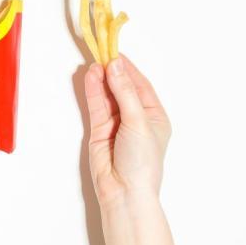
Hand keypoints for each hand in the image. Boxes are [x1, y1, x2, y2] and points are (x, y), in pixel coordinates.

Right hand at [84, 54, 171, 207]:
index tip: (116, 52)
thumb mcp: (138, 122)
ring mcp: (117, 124)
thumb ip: (125, 92)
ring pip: (108, 95)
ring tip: (94, 62)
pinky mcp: (100, 130)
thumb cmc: (142, 162)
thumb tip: (115, 67)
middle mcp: (136, 118)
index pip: (141, 85)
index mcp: (155, 116)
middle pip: (123, 88)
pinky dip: (93, 91)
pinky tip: (90, 77)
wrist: (125, 192)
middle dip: (113, 71)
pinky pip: (96, 106)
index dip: (128, 68)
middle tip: (102, 52)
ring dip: (101, 79)